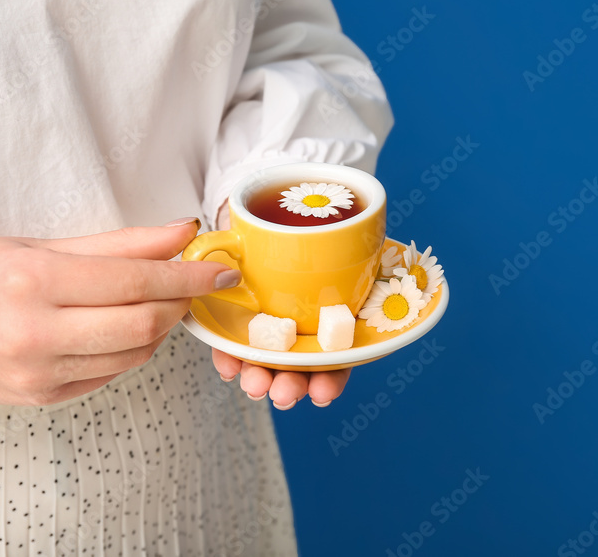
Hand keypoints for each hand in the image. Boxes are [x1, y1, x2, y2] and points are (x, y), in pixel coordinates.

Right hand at [0, 219, 237, 404]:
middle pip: (144, 325)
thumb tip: (182, 233)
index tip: (220, 267)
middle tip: (196, 283)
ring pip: (134, 354)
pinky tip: (123, 326)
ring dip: (161, 327)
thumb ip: (118, 243)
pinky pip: (110, 373)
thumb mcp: (39, 243)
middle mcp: (35, 333)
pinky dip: (130, 349)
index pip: (136, 281)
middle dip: (182, 303)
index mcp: (33, 281)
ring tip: (160, 300)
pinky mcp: (42, 399)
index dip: (188, 274)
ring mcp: (38, 375)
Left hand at [210, 199, 350, 409]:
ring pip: (268, 361)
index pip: (335, 358)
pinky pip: (234, 345)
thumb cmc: (302, 220)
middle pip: (300, 366)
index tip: (322, 392)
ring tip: (255, 386)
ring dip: (262, 379)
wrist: (264, 204)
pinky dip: (230, 358)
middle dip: (292, 385)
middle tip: (283, 393)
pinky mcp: (238, 318)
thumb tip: (368, 237)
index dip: (331, 379)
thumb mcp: (327, 228)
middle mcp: (302, 325)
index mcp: (330, 314)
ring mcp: (270, 324)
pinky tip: (229, 367)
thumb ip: (346, 238)